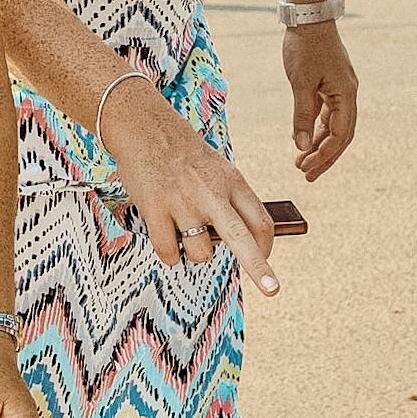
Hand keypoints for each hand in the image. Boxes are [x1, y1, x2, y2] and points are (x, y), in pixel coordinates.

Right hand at [98, 80, 279, 292]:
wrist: (144, 127)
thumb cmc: (183, 152)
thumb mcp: (218, 169)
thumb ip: (230, 202)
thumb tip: (235, 244)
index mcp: (232, 183)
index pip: (261, 222)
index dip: (266, 247)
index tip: (265, 258)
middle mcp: (211, 195)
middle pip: (242, 239)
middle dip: (259, 268)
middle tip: (273, 290)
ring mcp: (183, 204)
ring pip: (200, 254)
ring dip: (196, 254)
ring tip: (185, 232)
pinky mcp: (156, 211)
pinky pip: (169, 253)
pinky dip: (170, 255)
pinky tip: (165, 235)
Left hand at [283, 20, 356, 180]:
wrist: (309, 16)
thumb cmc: (305, 47)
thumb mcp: (301, 83)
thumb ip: (302, 115)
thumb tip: (301, 146)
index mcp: (346, 95)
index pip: (339, 134)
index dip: (324, 154)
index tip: (306, 168)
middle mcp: (348, 94)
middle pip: (341, 135)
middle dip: (324, 156)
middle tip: (306, 175)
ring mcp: (341, 89)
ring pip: (334, 125)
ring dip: (319, 144)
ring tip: (301, 161)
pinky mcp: (331, 83)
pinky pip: (327, 113)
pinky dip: (316, 127)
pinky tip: (302, 137)